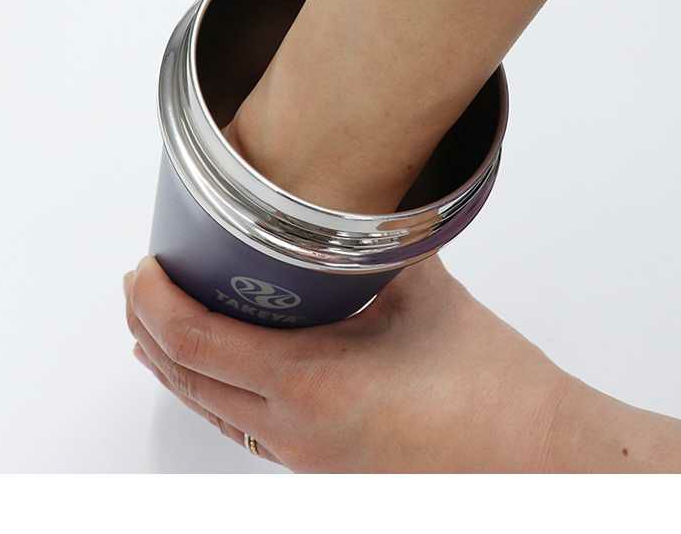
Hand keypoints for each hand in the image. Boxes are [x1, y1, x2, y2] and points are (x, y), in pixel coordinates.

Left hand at [123, 253, 568, 471]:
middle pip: (188, 382)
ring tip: (159, 329)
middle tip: (141, 286)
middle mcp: (296, 432)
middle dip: (151, 331)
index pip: (197, 344)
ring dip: (177, 368)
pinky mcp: (326, 471)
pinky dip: (217, 395)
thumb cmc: (493, 389)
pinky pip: (246, 432)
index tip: (143, 269)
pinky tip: (225, 375)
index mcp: (311, 384)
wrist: (539, 460)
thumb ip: (375, 247)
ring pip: (212, 414)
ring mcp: (308, 460)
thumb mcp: (424, 294)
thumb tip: (353, 208)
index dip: (156, 303)